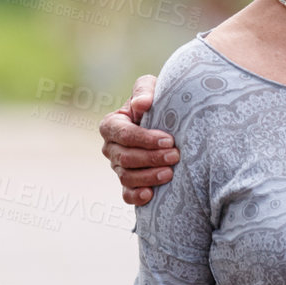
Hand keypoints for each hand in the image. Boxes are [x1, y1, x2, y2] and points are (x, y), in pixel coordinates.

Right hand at [98, 75, 177, 205]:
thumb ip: (144, 90)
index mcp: (112, 124)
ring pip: (127, 177)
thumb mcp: (150, 88)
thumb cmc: (157, 102)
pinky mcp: (128, 183)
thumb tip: (142, 104)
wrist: (168, 122)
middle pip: (125, 157)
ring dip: (149, 176)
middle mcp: (110, 147)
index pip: (123, 134)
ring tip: (170, 173)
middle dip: (151, 158)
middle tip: (175, 156)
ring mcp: (118, 167)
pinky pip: (127, 195)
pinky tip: (151, 194)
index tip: (169, 139)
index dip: (145, 139)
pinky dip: (137, 196)